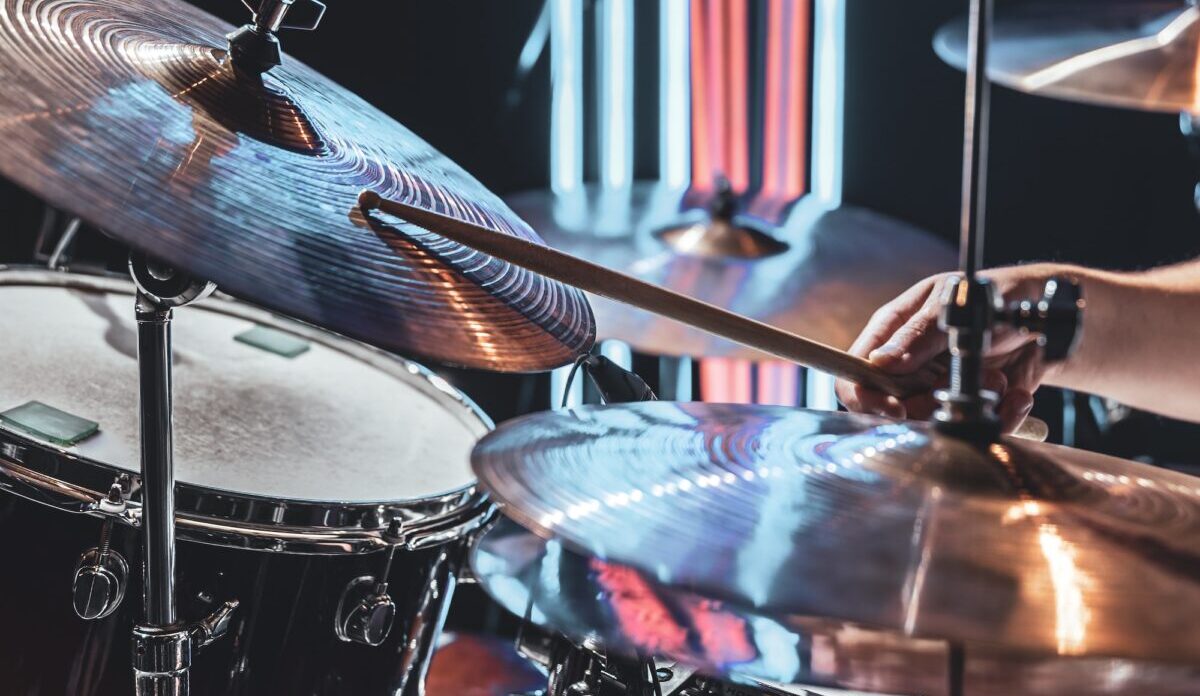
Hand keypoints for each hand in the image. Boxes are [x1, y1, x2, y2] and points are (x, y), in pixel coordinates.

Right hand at [835, 264, 1061, 433]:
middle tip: (957, 385)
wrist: (1042, 317)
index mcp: (892, 332)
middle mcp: (908, 365)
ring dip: (969, 405)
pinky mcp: (967, 407)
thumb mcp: (953, 305)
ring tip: (996, 377)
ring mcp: (936, 388)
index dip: (866, 396)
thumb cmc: (994, 297)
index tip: (897, 408)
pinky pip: (972, 428)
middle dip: (928, 404)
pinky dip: (1001, 416)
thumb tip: (880, 362)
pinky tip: (1014, 394)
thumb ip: (918, 333)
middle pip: (890, 407)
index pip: (854, 372)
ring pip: (932, 423)